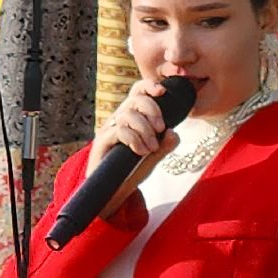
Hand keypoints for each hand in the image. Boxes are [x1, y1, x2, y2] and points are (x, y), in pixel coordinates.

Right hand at [88, 79, 180, 217]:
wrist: (113, 191)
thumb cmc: (132, 170)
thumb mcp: (154, 157)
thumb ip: (166, 145)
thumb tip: (175, 132)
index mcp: (132, 117)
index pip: (138, 93)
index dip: (149, 86)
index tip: (162, 91)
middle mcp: (119, 119)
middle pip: (135, 100)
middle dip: (153, 110)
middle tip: (161, 128)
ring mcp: (109, 129)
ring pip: (128, 115)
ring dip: (145, 130)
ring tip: (152, 148)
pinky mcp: (102, 142)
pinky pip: (119, 131)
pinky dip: (134, 140)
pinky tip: (141, 152)